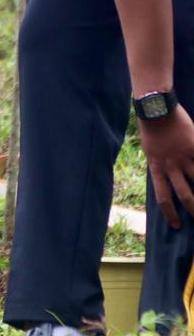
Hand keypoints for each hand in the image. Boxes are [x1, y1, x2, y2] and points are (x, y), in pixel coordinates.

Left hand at [138, 104, 193, 228]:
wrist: (156, 109)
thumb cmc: (151, 129)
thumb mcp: (151, 151)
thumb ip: (160, 166)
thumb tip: (167, 179)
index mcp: (156, 168)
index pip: (163, 197)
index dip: (170, 214)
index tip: (176, 226)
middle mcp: (171, 166)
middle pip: (185, 195)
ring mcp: (185, 157)